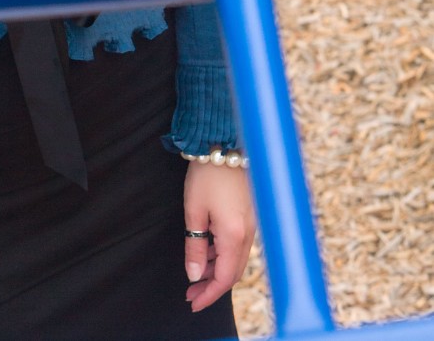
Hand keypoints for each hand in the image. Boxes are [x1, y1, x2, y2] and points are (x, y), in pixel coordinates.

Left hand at [183, 160, 255, 311]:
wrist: (225, 142)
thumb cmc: (207, 173)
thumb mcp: (194, 209)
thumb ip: (195, 245)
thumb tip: (195, 274)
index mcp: (235, 235)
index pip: (225, 278)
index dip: (210, 294)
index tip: (193, 303)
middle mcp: (249, 234)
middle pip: (233, 272)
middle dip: (212, 285)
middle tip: (191, 292)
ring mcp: (253, 224)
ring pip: (236, 259)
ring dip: (217, 270)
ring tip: (196, 274)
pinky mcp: (250, 215)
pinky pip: (239, 244)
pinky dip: (224, 254)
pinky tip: (208, 252)